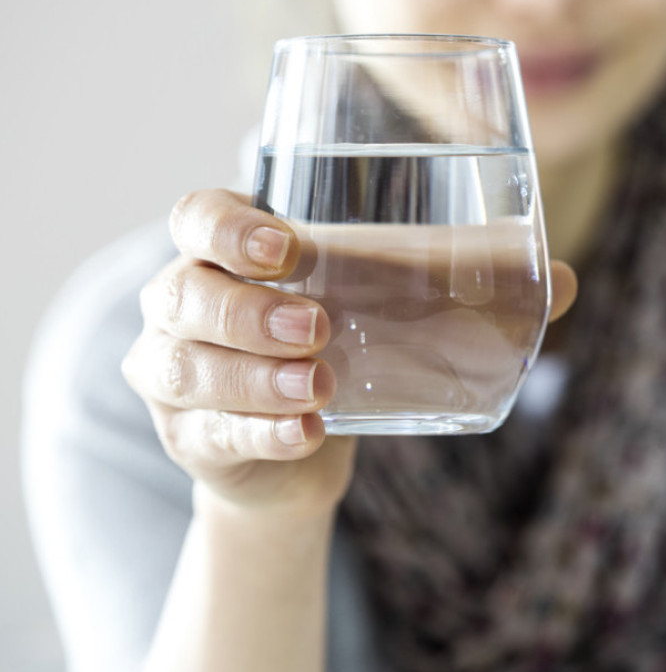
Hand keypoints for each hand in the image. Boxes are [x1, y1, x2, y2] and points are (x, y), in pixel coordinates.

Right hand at [123, 189, 352, 516]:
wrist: (293, 453)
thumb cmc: (322, 351)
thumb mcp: (347, 302)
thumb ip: (384, 272)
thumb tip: (489, 247)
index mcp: (212, 255)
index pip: (195, 217)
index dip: (228, 229)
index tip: (286, 249)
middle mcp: (176, 309)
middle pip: (183, 296)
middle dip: (248, 312)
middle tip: (316, 328)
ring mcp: (169, 378)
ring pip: (186, 370)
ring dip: (255, 378)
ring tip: (318, 386)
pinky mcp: (188, 439)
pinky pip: (215, 435)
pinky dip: (264, 433)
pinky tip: (306, 431)